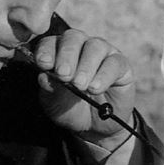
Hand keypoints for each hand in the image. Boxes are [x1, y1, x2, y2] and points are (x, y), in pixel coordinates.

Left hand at [34, 29, 134, 146]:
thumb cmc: (70, 109)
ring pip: (94, 47)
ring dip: (85, 66)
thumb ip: (50, 89)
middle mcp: (80, 46)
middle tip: (63, 75)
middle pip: (73, 38)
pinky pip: (114, 63)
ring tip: (80, 85)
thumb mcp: (55, 103)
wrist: (94, 126)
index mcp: (58, 51)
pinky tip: (95, 89)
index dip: (45, 51)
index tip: (43, 64)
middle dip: (66, 56)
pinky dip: (104, 75)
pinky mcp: (120, 64)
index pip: (49, 42)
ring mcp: (102, 52)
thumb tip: (43, 77)